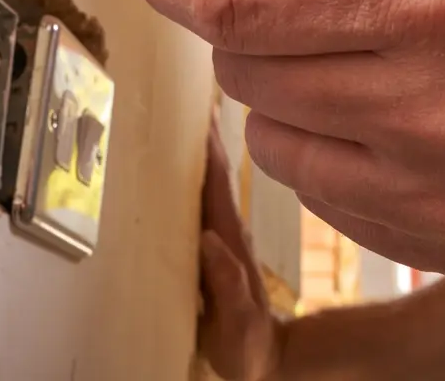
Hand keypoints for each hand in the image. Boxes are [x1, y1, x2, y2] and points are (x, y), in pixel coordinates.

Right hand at [197, 118, 281, 380]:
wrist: (266, 360)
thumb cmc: (248, 347)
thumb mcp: (237, 326)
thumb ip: (227, 287)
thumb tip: (210, 241)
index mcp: (228, 242)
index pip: (217, 184)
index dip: (206, 146)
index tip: (196, 108)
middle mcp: (227, 230)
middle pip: (213, 171)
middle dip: (199, 131)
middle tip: (180, 90)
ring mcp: (223, 234)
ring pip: (209, 180)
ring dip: (196, 146)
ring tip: (178, 110)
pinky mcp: (216, 243)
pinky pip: (203, 197)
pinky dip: (193, 171)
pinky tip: (180, 158)